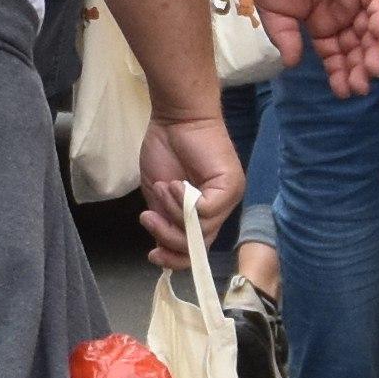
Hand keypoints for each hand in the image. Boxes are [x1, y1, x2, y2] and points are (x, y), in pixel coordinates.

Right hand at [136, 110, 244, 268]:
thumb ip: (163, 221)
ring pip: (202, 230)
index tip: (151, 255)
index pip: (195, 249)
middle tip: (147, 218)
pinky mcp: (231, 187)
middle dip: (168, 238)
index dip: (174, 259)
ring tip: (161, 190)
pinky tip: (173, 185)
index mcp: (202, 213)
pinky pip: (206, 211)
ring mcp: (228, 199)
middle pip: (198, 245)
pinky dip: (183, 202)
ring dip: (172, 214)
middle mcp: (219, 210)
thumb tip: (161, 249)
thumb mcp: (158, 196)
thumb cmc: (165, 150)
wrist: (175, 118)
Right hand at [247, 0, 378, 95]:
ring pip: (370, 30)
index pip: (335, 55)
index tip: (343, 93)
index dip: (340, 74)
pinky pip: (377, 2)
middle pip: (355, 47)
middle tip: (360, 87)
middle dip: (358, 68)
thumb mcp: (273, 13)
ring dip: (372, 50)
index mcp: (320, 25)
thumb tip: (293, 64)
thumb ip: (285, 38)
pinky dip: (378, 18)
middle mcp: (340, 15)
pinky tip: (374, 35)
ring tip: (370, 70)